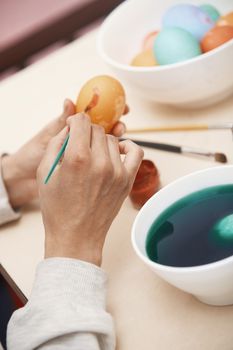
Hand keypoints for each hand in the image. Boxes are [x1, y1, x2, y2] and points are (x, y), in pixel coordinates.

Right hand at [1, 100, 125, 207]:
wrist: (76, 236)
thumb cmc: (57, 208)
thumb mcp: (45, 173)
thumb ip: (56, 144)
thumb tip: (70, 128)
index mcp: (77, 158)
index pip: (82, 121)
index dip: (75, 121)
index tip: (73, 128)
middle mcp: (100, 162)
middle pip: (96, 130)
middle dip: (85, 133)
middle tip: (79, 147)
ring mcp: (117, 172)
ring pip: (112, 140)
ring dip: (101, 143)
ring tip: (92, 156)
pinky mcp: (127, 181)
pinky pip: (135, 152)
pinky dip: (127, 147)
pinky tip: (116, 152)